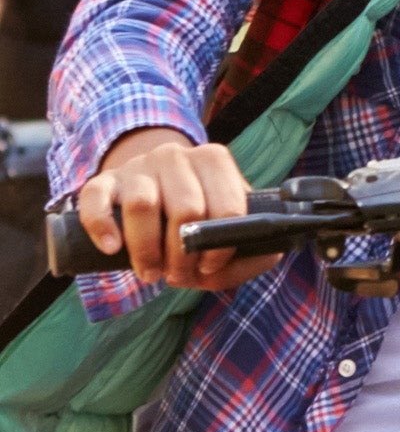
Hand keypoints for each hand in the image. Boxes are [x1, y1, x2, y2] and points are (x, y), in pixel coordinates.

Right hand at [75, 128, 282, 290]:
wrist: (149, 188)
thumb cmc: (194, 218)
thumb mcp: (225, 229)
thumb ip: (251, 248)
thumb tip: (271, 251)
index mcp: (214, 161)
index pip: (227, 206)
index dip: (219, 247)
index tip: (210, 266)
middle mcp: (177, 156)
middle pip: (186, 209)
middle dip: (183, 254)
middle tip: (178, 274)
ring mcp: (138, 166)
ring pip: (142, 205)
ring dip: (146, 250)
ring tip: (151, 272)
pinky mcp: (103, 180)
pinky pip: (96, 199)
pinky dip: (102, 227)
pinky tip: (112, 249)